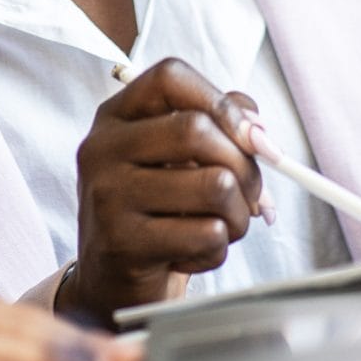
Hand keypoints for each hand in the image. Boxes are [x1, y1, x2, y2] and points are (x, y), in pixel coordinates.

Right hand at [61, 58, 265, 325]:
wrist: (112, 283)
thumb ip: (216, 126)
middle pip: (197, 130)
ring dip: (240, 216)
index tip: (254, 137)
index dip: (221, 102)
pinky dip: (217, 251)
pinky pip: (207, 235)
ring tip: (223, 228)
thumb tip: (257, 130)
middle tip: (252, 196)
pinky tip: (192, 254)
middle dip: (246, 168)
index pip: (170, 77)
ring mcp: (108, 195)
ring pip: (215, 186)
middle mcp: (103, 148)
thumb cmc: (156, 213)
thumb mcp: (177, 160)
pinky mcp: (123, 242)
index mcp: (116, 117)